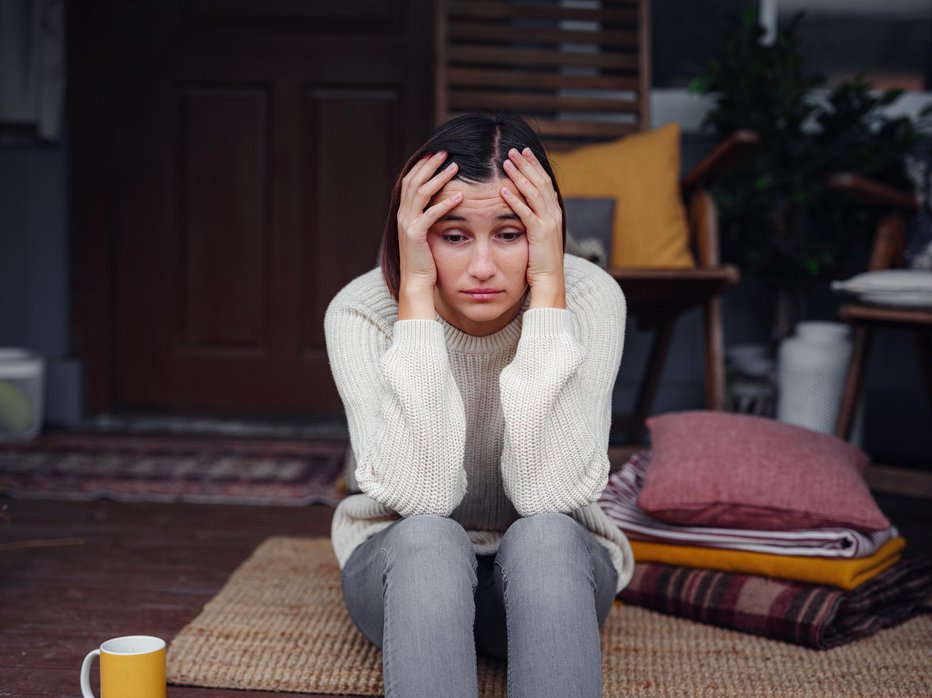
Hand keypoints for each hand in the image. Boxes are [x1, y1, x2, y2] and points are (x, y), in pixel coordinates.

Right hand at [396, 150, 461, 318]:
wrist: (415, 283)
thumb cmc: (425, 260)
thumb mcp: (425, 233)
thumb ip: (428, 216)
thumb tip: (440, 201)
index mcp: (404, 212)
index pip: (411, 181)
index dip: (422, 166)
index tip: (436, 153)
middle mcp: (403, 215)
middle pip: (414, 181)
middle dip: (430, 164)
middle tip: (445, 151)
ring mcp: (407, 225)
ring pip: (421, 194)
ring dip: (439, 178)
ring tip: (454, 166)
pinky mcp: (416, 236)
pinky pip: (430, 215)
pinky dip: (444, 204)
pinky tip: (459, 196)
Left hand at [500, 147, 565, 308]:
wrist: (550, 282)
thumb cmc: (540, 262)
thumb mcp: (538, 236)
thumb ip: (534, 219)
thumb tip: (528, 205)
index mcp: (554, 213)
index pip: (544, 183)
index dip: (534, 166)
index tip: (523, 153)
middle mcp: (554, 214)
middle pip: (540, 182)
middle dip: (527, 164)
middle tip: (513, 149)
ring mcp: (548, 224)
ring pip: (534, 193)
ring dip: (520, 176)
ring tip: (506, 162)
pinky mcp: (540, 234)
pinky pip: (526, 213)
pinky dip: (514, 201)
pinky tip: (502, 191)